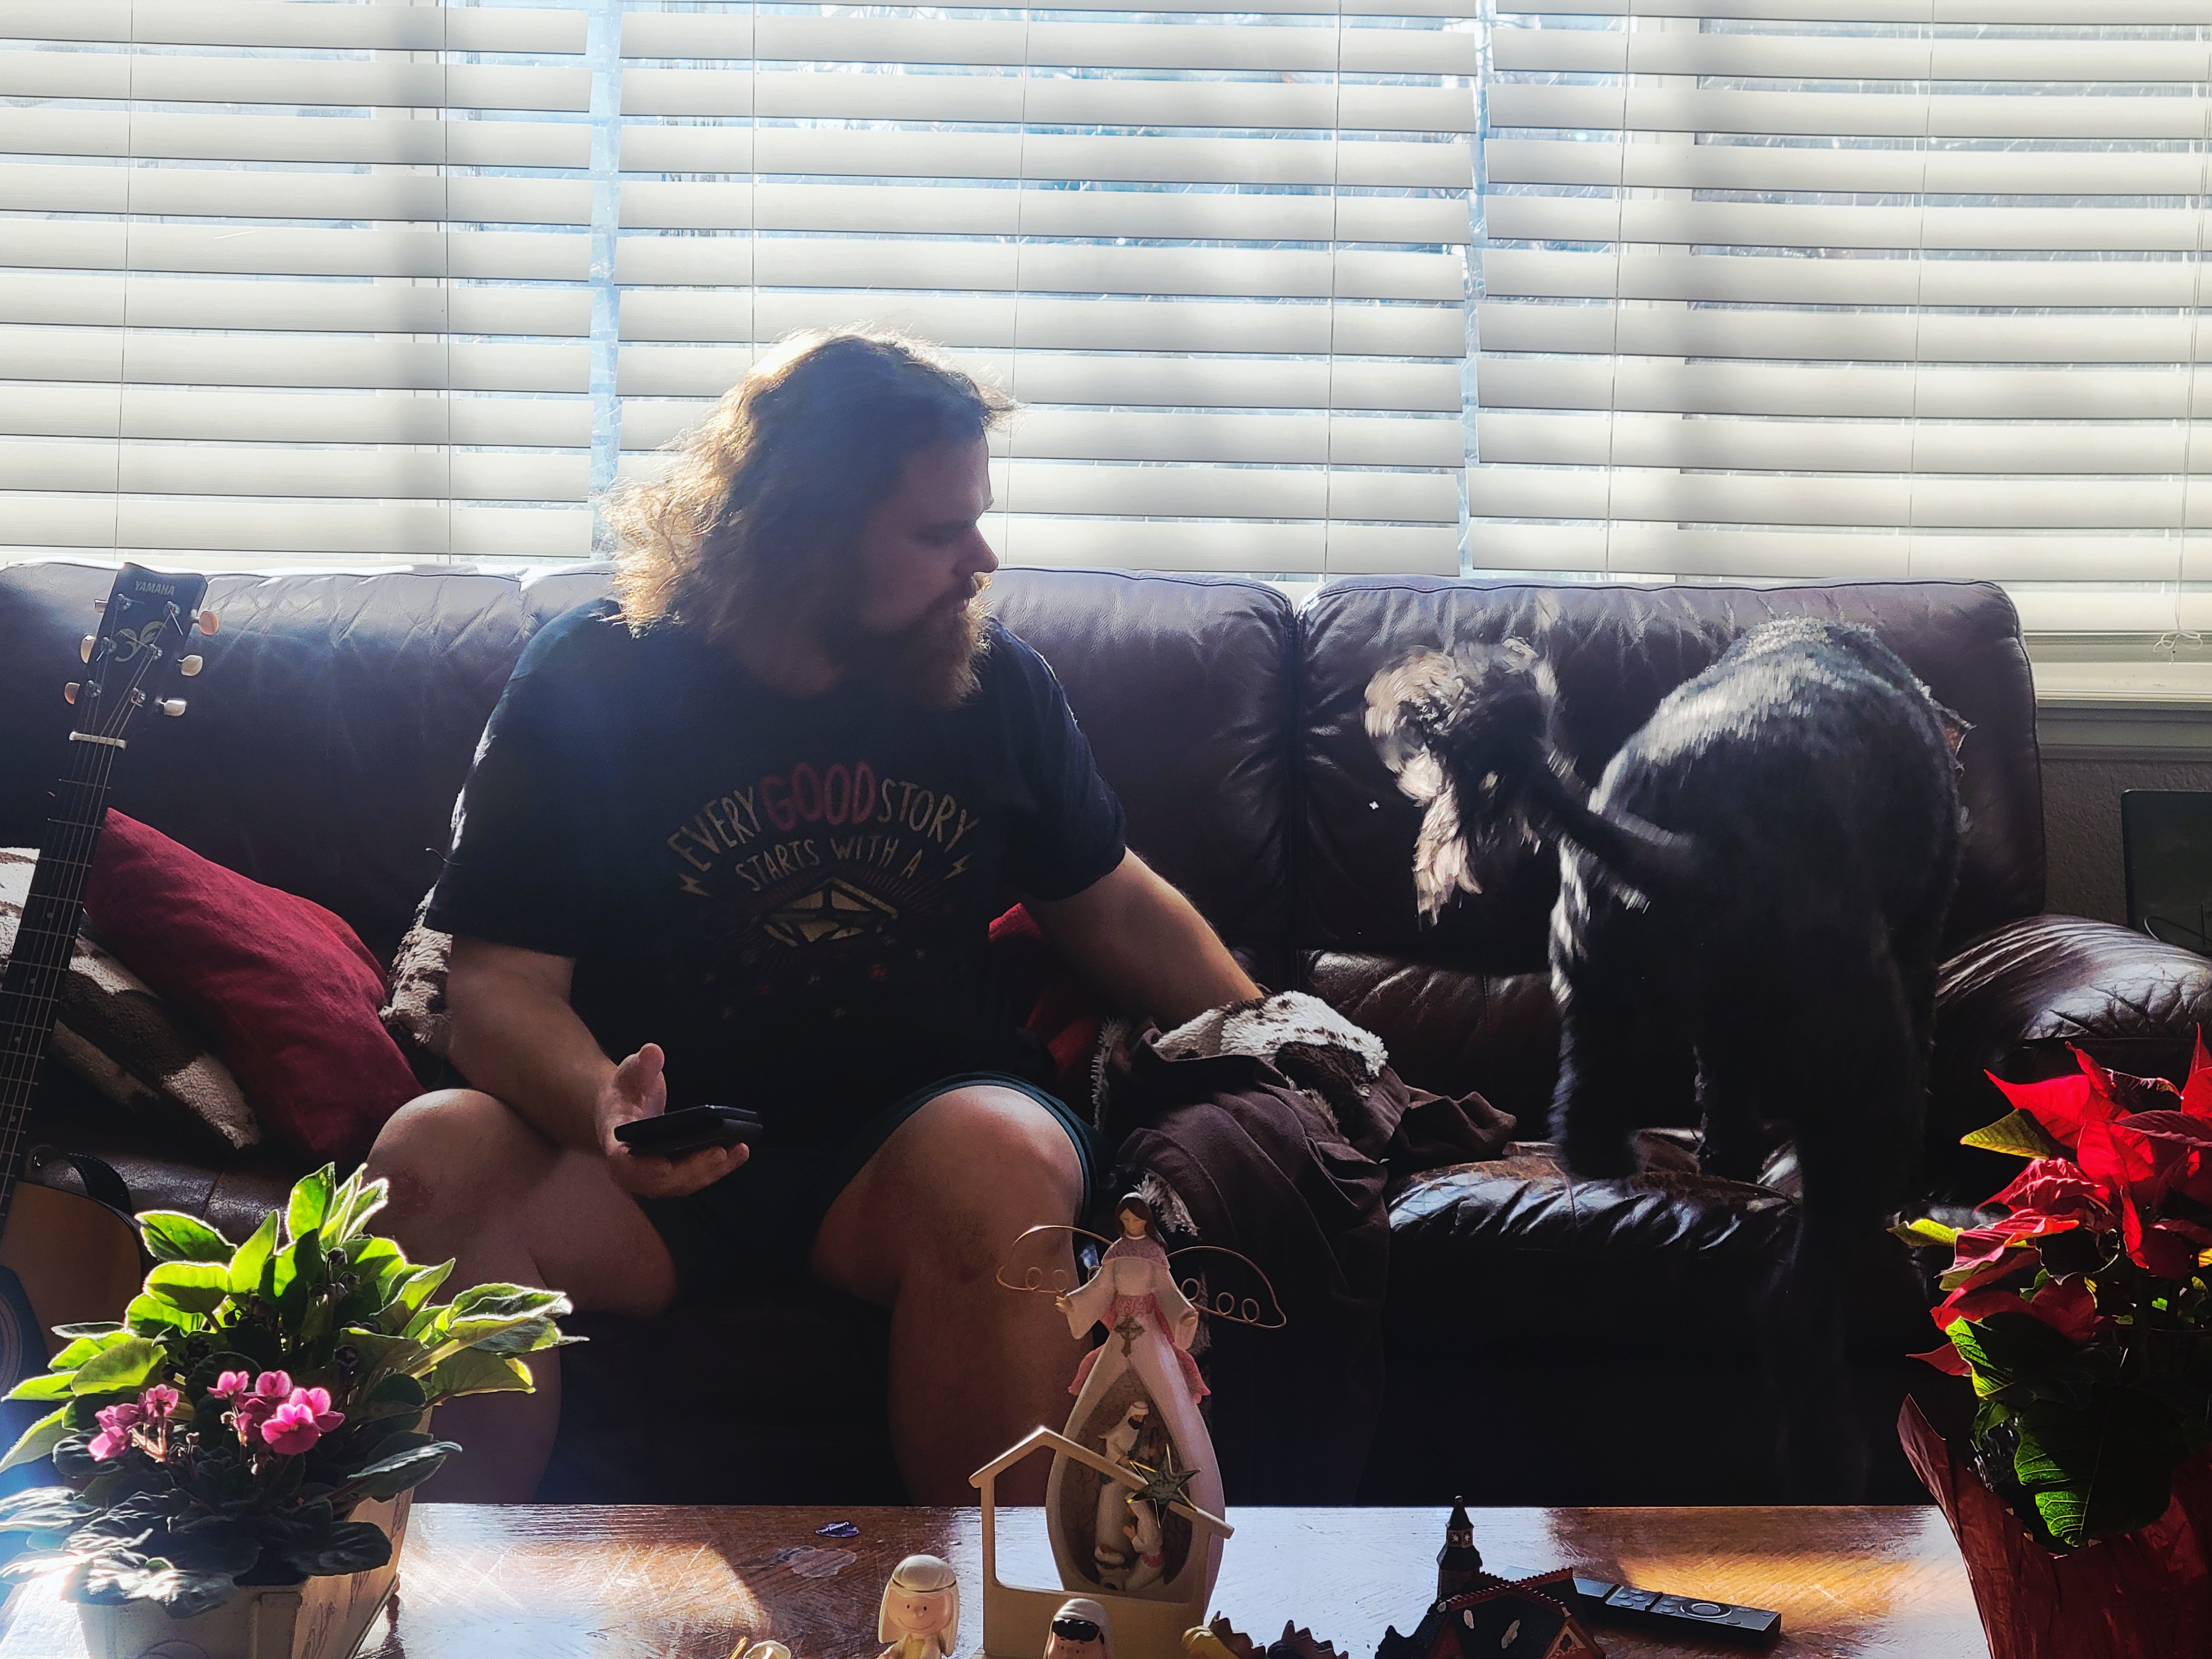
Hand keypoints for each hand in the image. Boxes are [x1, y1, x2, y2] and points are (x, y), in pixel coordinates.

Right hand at [596, 1043, 748, 1198]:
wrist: (624, 1107)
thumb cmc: (625, 1092)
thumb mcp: (629, 1073)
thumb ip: (640, 1065)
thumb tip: (652, 1052)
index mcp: (615, 1144)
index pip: (624, 1164)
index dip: (642, 1170)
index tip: (663, 1167)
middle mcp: (633, 1166)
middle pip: (660, 1181)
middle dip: (691, 1170)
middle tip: (719, 1152)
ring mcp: (654, 1173)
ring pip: (682, 1183)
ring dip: (712, 1171)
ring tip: (738, 1150)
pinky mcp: (673, 1172)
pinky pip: (695, 1176)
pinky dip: (719, 1167)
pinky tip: (739, 1151)